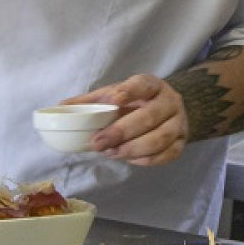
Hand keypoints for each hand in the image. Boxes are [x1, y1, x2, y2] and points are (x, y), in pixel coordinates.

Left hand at [69, 74, 189, 166]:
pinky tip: (129, 159)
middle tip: (97, 143)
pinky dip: (147, 160)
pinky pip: (167, 154)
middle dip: (122, 131)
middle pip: (150, 116)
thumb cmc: (137, 103)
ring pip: (160, 138)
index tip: (113, 100)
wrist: (170, 111)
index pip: (144, 84)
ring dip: (133, 148)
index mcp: (152, 85)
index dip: (130, 91)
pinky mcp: (182, 142)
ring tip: (111, 153)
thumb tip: (61, 106)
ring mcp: (178, 123)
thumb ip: (92, 101)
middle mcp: (170, 102)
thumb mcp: (116, 95)